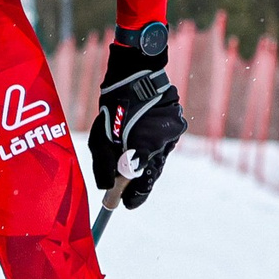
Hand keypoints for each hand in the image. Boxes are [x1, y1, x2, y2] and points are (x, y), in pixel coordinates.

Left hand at [86, 43, 186, 208]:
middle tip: (130, 195)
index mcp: (143, 144)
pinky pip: (165, 142)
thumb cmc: (113, 105)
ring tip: (132, 164)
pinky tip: (141, 143)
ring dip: (147, 163)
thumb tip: (107, 188)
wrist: (136, 73)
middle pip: (152, 171)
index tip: (126, 205)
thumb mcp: (101, 137)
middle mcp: (163, 140)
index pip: (140, 179)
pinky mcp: (177, 123)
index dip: (134, 195)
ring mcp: (173, 131)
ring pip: (160, 156)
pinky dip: (153, 147)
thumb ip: (104, 164)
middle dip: (141, 183)